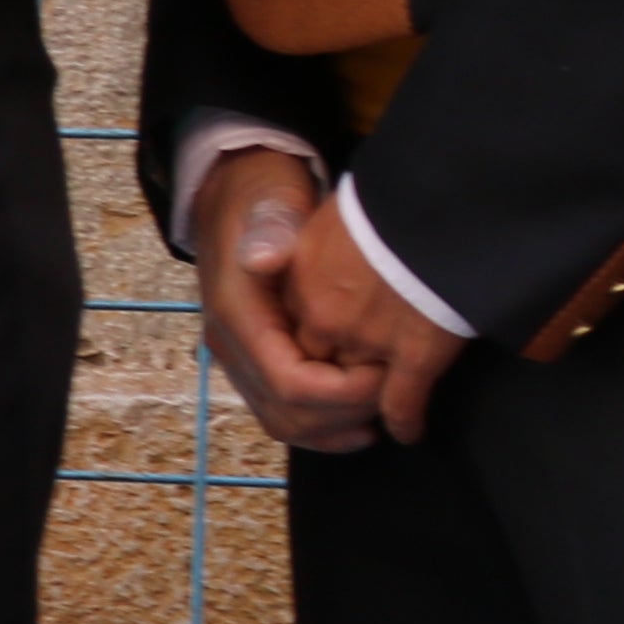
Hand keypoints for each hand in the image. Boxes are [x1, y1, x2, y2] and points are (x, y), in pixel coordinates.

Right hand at [190, 146, 382, 456]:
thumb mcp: (270, 203)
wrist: (237, 195)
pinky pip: (283, 414)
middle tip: (394, 393)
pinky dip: (323, 428)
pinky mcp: (254, 363)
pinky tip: (360, 423)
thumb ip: (270, 231)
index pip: (290, 385)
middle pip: (288, 415)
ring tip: (383, 411)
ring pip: (285, 423)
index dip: (344, 393)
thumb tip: (263, 259)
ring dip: (337, 427)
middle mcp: (229, 348)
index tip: (387, 375)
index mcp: (236, 317)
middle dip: (346, 414)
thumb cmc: (264, 199)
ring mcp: (238, 359)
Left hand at [283, 186, 474, 442]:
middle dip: (331, 383)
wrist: (441, 195)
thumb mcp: (327, 213)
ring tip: (377, 406)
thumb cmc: (386, 197)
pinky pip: (401, 402)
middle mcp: (322, 316)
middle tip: (350, 387)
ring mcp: (366, 338)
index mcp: (298, 278)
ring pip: (355, 391)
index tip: (317, 356)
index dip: (305, 350)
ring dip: (365, 401)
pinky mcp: (414, 352)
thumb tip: (295, 255)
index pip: (285, 334)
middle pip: (315, 370)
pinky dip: (405, 420)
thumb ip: (310, 245)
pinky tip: (409, 431)